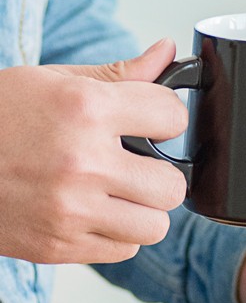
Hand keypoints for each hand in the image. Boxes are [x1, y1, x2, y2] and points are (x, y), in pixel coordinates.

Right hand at [0, 39, 187, 263]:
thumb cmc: (0, 117)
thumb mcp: (54, 82)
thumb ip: (120, 73)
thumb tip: (167, 52)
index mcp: (84, 110)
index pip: (172, 117)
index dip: (166, 118)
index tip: (153, 121)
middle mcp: (82, 162)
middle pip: (172, 185)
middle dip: (160, 174)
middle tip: (136, 166)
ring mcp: (70, 210)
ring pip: (156, 226)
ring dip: (143, 211)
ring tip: (117, 194)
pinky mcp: (60, 246)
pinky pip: (126, 250)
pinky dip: (117, 234)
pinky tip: (94, 213)